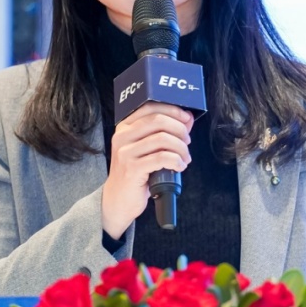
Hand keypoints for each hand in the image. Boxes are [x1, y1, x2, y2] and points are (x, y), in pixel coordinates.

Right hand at [102, 102, 193, 238]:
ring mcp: (125, 152)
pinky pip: (161, 158)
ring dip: (181, 148)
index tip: (186, 119)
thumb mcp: (148, 149)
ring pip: (162, 139)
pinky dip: (176, 161)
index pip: (150, 106)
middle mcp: (122, 136)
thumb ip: (165, 132)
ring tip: (185, 158)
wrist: (118, 200)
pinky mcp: (132, 168)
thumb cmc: (136, 173)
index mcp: (125, 127)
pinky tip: (180, 167)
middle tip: (187, 143)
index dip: (172, 110)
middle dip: (179, 130)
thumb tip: (188, 118)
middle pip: (158, 121)